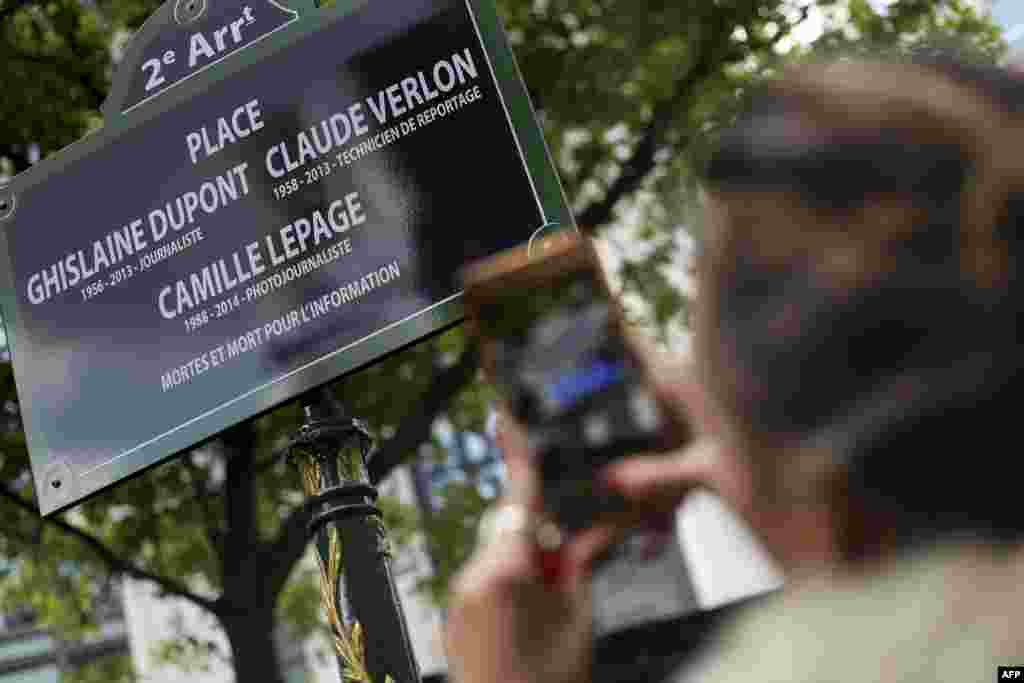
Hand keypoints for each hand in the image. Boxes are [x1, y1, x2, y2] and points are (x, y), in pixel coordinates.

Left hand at [446, 415, 610, 682]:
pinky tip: (532, 614)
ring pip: (500, 550)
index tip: (508, 415)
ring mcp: (460, 595)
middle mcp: (473, 574)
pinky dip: (513, 579)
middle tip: (569, 558)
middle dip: (541, 528)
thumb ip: (580, 564)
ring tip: (553, 602)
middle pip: (511, 523)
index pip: (518, 494)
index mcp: (506, 568)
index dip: (517, 451)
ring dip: (529, 559)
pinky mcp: (456, 612)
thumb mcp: (578, 619)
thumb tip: (593, 530)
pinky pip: (487, 575)